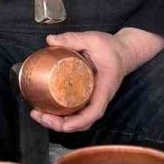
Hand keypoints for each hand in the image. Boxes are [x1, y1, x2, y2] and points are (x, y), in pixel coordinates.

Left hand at [31, 28, 163, 133]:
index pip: (94, 112)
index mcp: (104, 88)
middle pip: (83, 122)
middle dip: (60, 125)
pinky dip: (61, 115)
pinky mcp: (87, 98)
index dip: (77, 122)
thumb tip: (50, 40)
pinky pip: (76, 112)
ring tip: (39, 115)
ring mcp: (94, 100)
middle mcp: (100, 98)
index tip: (62, 124)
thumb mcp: (93, 39)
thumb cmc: (112, 48)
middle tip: (39, 115)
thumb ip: (73, 38)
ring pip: (78, 120)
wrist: (123, 52)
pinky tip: (46, 109)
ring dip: (59, 123)